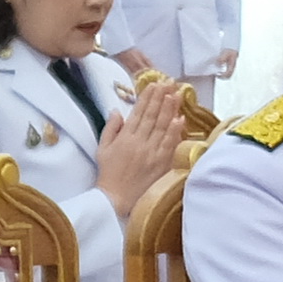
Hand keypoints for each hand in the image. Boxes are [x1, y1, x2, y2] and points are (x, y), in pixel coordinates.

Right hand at [90, 73, 190, 217]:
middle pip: (152, 115)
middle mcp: (138, 142)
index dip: (147, 97)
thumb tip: (116, 110)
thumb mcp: (102, 149)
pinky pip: (169, 144)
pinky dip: (175, 131)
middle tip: (169, 82)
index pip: (138, 112)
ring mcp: (151, 152)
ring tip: (176, 93)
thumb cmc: (108, 174)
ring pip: (162, 126)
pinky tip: (180, 119)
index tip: (154, 84)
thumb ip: (110, 128)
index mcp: (124, 138)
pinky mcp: (160, 163)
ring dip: (170, 109)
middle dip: (161, 97)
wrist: (115, 199)